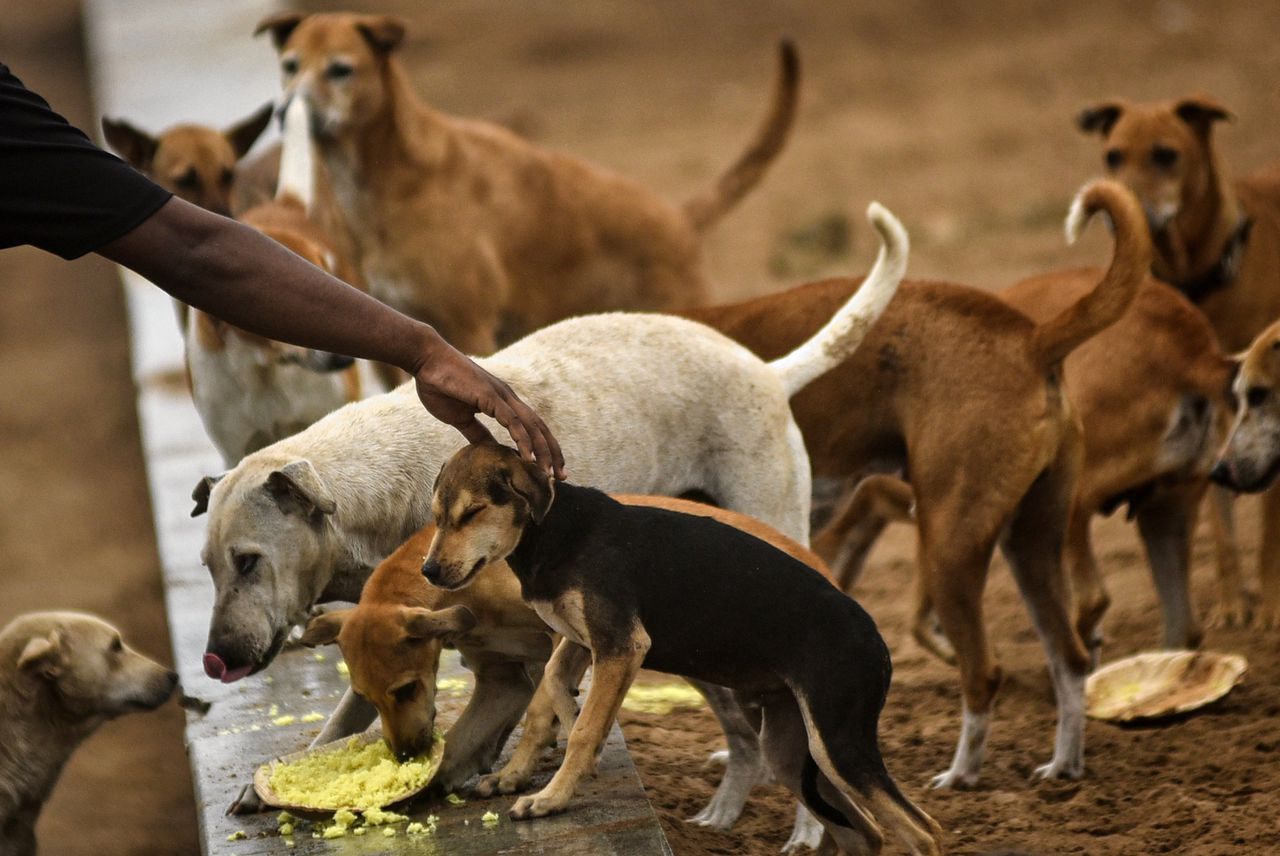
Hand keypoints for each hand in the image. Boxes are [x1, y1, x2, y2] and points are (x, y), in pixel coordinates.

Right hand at [413, 341, 564, 478]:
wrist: (426, 360)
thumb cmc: (440, 385)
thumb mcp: (461, 418)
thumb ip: (477, 433)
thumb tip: (488, 450)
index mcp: (503, 403)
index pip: (531, 428)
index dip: (542, 448)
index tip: (549, 470)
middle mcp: (508, 399)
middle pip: (539, 429)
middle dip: (552, 453)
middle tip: (561, 477)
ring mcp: (501, 396)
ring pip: (531, 427)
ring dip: (542, 451)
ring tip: (548, 473)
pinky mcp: (490, 396)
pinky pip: (512, 421)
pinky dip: (523, 439)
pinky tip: (528, 457)